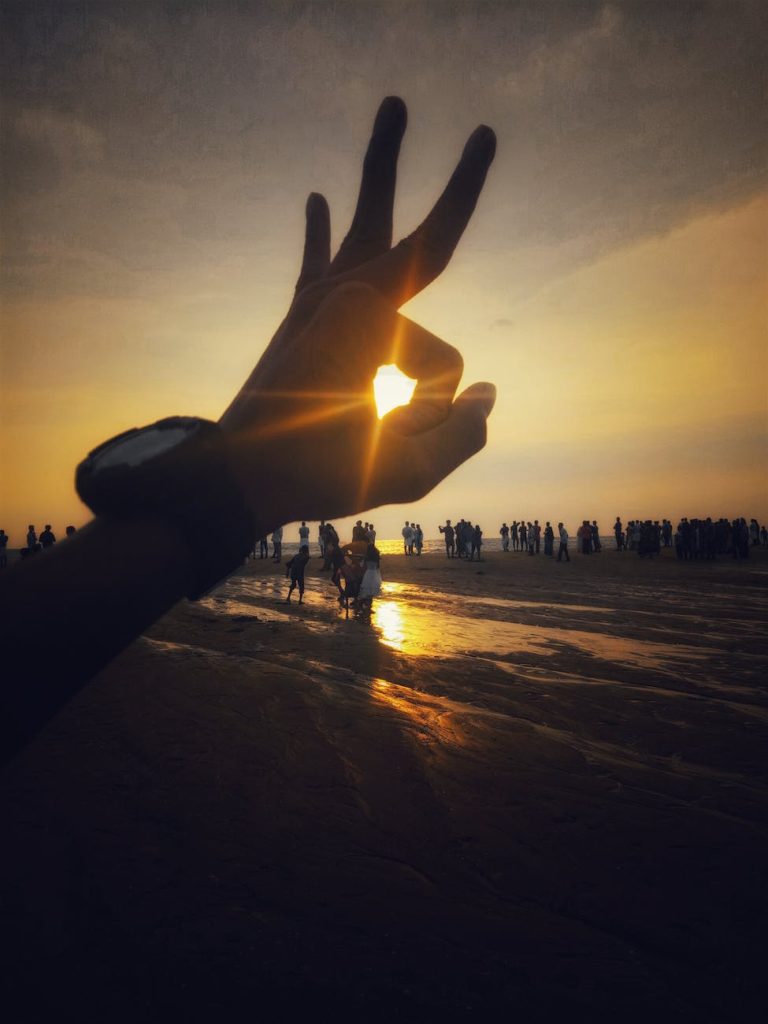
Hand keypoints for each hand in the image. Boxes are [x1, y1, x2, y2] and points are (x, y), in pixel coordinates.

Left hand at [220, 96, 496, 529]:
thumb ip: (464, 435)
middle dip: (459, 189)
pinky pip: (316, 262)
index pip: (444, 363)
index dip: (429, 413)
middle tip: (484, 134)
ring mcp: (320, 300)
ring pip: (368, 228)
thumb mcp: (405, 474)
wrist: (230, 478)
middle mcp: (345, 293)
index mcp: (369, 319)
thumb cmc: (315, 476)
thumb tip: (491, 394)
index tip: (389, 439)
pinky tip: (314, 200)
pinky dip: (319, 233)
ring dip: (382, 169)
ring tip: (394, 105)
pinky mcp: (300, 316)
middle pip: (424, 240)